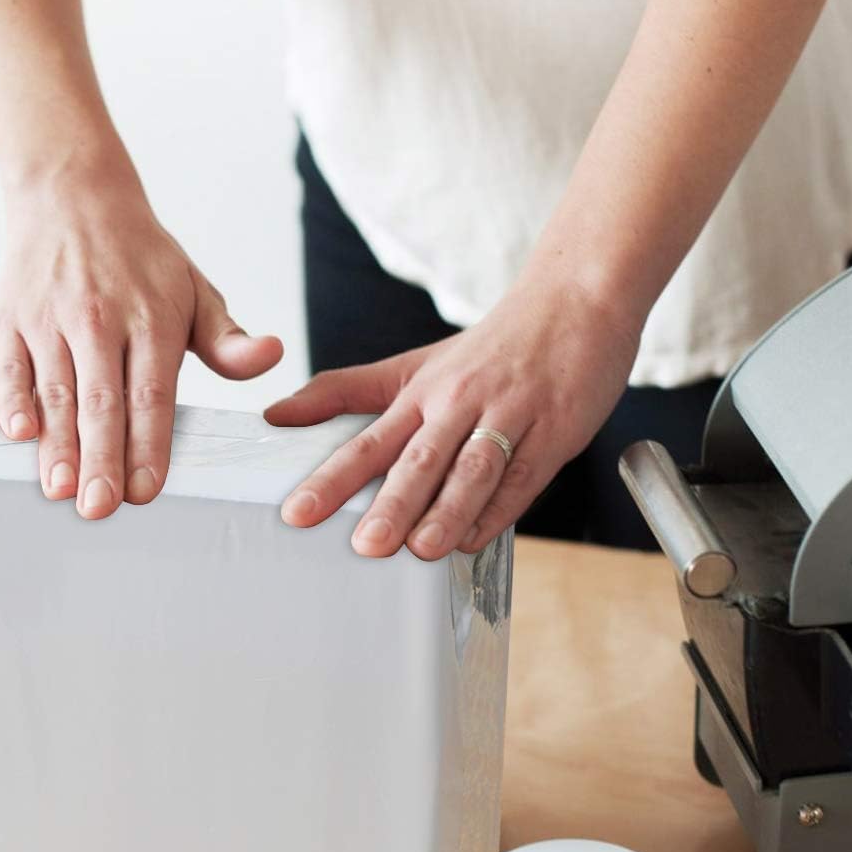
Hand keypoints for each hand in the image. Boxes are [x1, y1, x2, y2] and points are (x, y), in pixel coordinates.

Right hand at [0, 179, 282, 516]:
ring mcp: (49, 319)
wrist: (71, 192)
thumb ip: (228, 340)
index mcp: (150, 319)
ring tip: (60, 489)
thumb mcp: (194, 290)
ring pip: (55, 391)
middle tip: (100, 507)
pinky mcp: (9, 319)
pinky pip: (9, 367)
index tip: (147, 490)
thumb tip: (271, 357)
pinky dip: (12, 400)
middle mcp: (98, 320)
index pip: (151, 394)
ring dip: (56, 444)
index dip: (148, 444)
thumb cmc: (140, 258)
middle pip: (101, 401)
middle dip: (100, 458)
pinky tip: (19, 436)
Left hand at [263, 275, 641, 558]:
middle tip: (366, 545)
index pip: (368, 442)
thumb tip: (276, 415)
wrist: (576, 301)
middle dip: (392, 504)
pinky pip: (523, 478)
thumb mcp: (411, 365)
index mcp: (421, 393)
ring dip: (447, 511)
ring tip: (422, 550)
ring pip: (473, 470)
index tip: (299, 513)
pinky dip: (499, 511)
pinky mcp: (554, 432)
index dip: (332, 479)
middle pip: (420, 459)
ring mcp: (509, 417)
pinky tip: (475, 539)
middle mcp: (459, 403)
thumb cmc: (488, 349)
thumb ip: (343, 392)